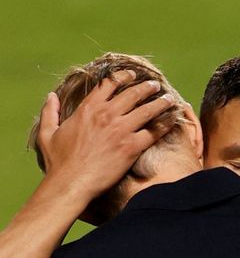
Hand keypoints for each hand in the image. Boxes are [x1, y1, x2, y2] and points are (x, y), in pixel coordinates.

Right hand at [36, 69, 175, 200]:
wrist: (71, 183)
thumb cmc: (59, 161)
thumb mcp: (48, 133)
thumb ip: (50, 112)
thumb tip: (51, 96)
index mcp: (88, 109)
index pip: (109, 84)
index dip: (122, 77)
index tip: (131, 75)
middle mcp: (107, 115)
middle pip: (133, 93)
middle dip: (146, 87)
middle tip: (155, 84)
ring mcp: (121, 130)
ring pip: (147, 109)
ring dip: (161, 102)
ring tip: (169, 98)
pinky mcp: (132, 146)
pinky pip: (154, 131)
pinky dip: (165, 123)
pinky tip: (173, 119)